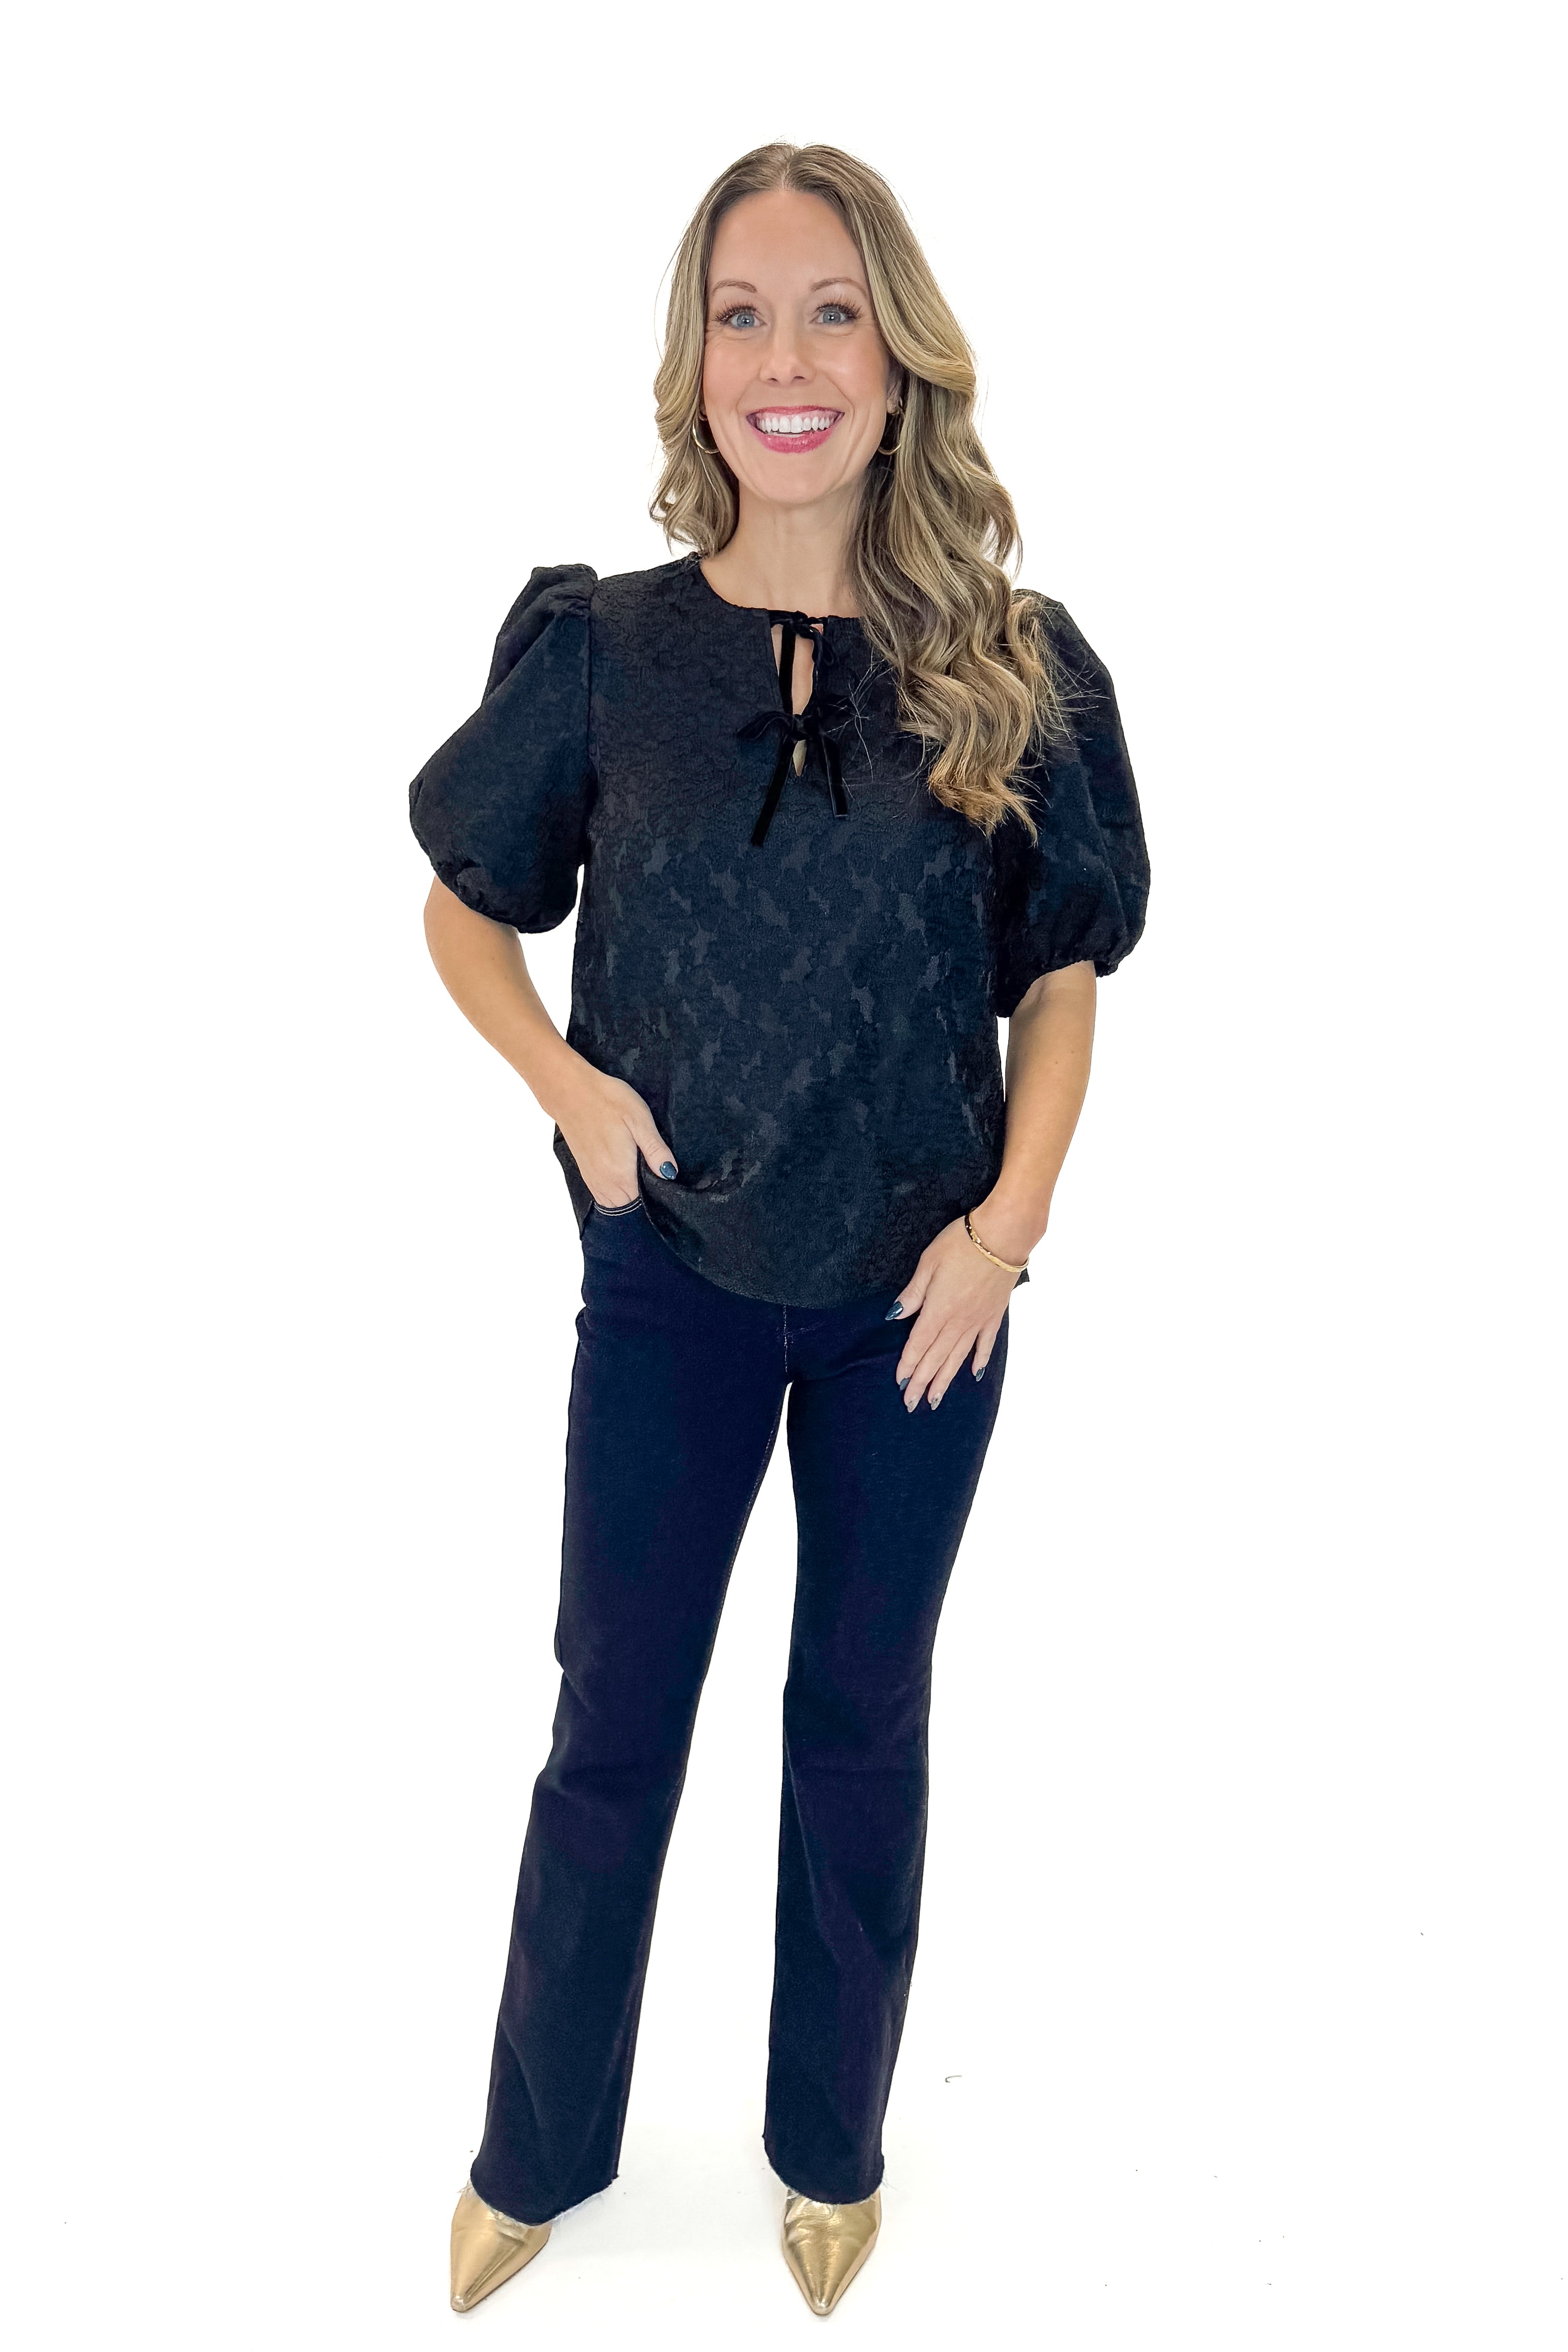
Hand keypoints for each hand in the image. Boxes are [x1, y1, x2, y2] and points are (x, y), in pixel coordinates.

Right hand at [554, 1060, 676, 1208]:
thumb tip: (671, 1174)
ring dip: (631, 1196)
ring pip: (617, 1203)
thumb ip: (655, 1150)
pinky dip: (618, 1190)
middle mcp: (605, 1184)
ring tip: (642, 1173)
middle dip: (645, 1200)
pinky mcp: (586, 1172)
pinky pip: (605, 1195)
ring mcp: (593, 1180)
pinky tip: (626, 1171)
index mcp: (621, 1175)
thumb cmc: (607, 1101)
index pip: (644, 1204)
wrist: (570, 1091)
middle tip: (657, 1176)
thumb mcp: (640, 1120)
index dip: (658, 1198)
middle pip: (631, 1208)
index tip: (666, 1183)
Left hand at [889, 1216, 1019, 1409]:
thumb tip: (895, 1314)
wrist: (1003, 1236)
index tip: (900, 1383)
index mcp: (938, 1310)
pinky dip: (979, 1361)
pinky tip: (973, 1375)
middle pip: (936, 1358)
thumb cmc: (961, 1244)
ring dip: (945, 1380)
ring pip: (958, 1358)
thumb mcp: (928, 1262)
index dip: (908, 1365)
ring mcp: (978, 1321)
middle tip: (912, 1403)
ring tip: (935, 1399)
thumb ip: (913, 1293)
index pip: (918, 1344)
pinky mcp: (995, 1315)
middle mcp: (958, 1322)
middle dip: (922, 1382)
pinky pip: (985, 1344)